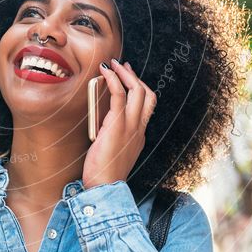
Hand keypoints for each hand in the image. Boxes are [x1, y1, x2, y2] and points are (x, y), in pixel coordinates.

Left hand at [82, 59, 157, 188]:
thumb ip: (114, 136)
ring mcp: (131, 126)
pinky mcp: (117, 125)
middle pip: (146, 94)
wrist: (105, 187)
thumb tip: (103, 121)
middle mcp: (139, 129)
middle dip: (134, 76)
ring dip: (125, 73)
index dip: (140, 88)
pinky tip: (105, 72)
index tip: (129, 78)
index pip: (147, 106)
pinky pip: (119, 95)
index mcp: (139, 135)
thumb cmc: (104, 174)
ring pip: (137, 91)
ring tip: (113, 64)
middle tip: (122, 65)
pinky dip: (114, 80)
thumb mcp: (114, 152)